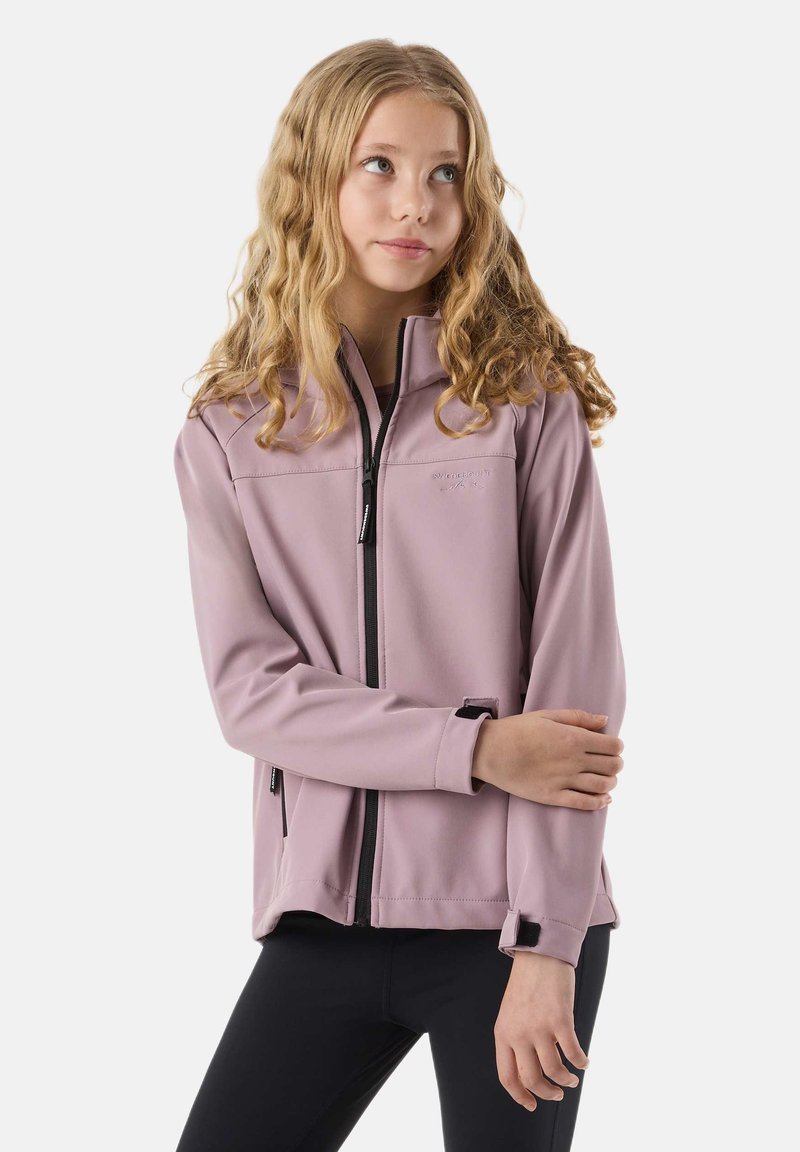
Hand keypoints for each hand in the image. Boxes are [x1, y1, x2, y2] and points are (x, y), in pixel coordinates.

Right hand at [472, 709, 622, 808]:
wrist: (490, 751)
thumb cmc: (517, 729)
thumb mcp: (548, 715)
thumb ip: (579, 717)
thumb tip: (605, 721)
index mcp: (574, 738)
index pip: (613, 746)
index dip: (617, 747)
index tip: (613, 747)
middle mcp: (573, 760)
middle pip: (612, 767)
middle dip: (616, 764)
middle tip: (612, 763)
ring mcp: (563, 780)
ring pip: (602, 786)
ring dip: (611, 783)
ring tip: (608, 780)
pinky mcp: (552, 796)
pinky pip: (584, 803)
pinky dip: (599, 802)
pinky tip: (604, 799)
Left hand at [494, 951, 587, 1110]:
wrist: (539, 954)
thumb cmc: (527, 984)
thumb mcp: (511, 1014)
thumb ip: (517, 1039)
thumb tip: (531, 1070)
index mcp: (503, 1033)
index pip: (507, 1076)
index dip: (520, 1096)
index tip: (532, 1104)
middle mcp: (518, 1033)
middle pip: (532, 1079)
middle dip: (547, 1093)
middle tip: (558, 1094)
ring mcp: (539, 1027)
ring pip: (554, 1071)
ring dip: (566, 1081)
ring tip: (572, 1079)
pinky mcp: (560, 1019)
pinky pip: (573, 1053)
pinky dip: (581, 1062)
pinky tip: (585, 1062)